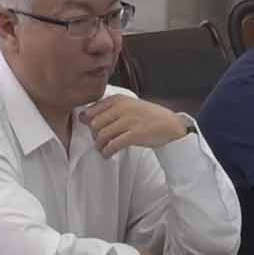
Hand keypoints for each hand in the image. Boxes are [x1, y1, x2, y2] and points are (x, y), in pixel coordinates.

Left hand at [77, 88, 197, 155]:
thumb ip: (107, 109)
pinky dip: (107, 152)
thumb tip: (82, 116)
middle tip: (98, 142)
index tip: (92, 130)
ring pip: (102, 135)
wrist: (170, 125)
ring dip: (99, 146)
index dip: (88, 123)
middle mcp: (123, 108)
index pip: (92, 110)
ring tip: (102, 150)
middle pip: (95, 124)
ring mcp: (129, 120)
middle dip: (93, 135)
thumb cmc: (147, 116)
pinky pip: (113, 145)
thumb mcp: (128, 105)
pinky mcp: (135, 134)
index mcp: (119, 99)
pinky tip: (108, 155)